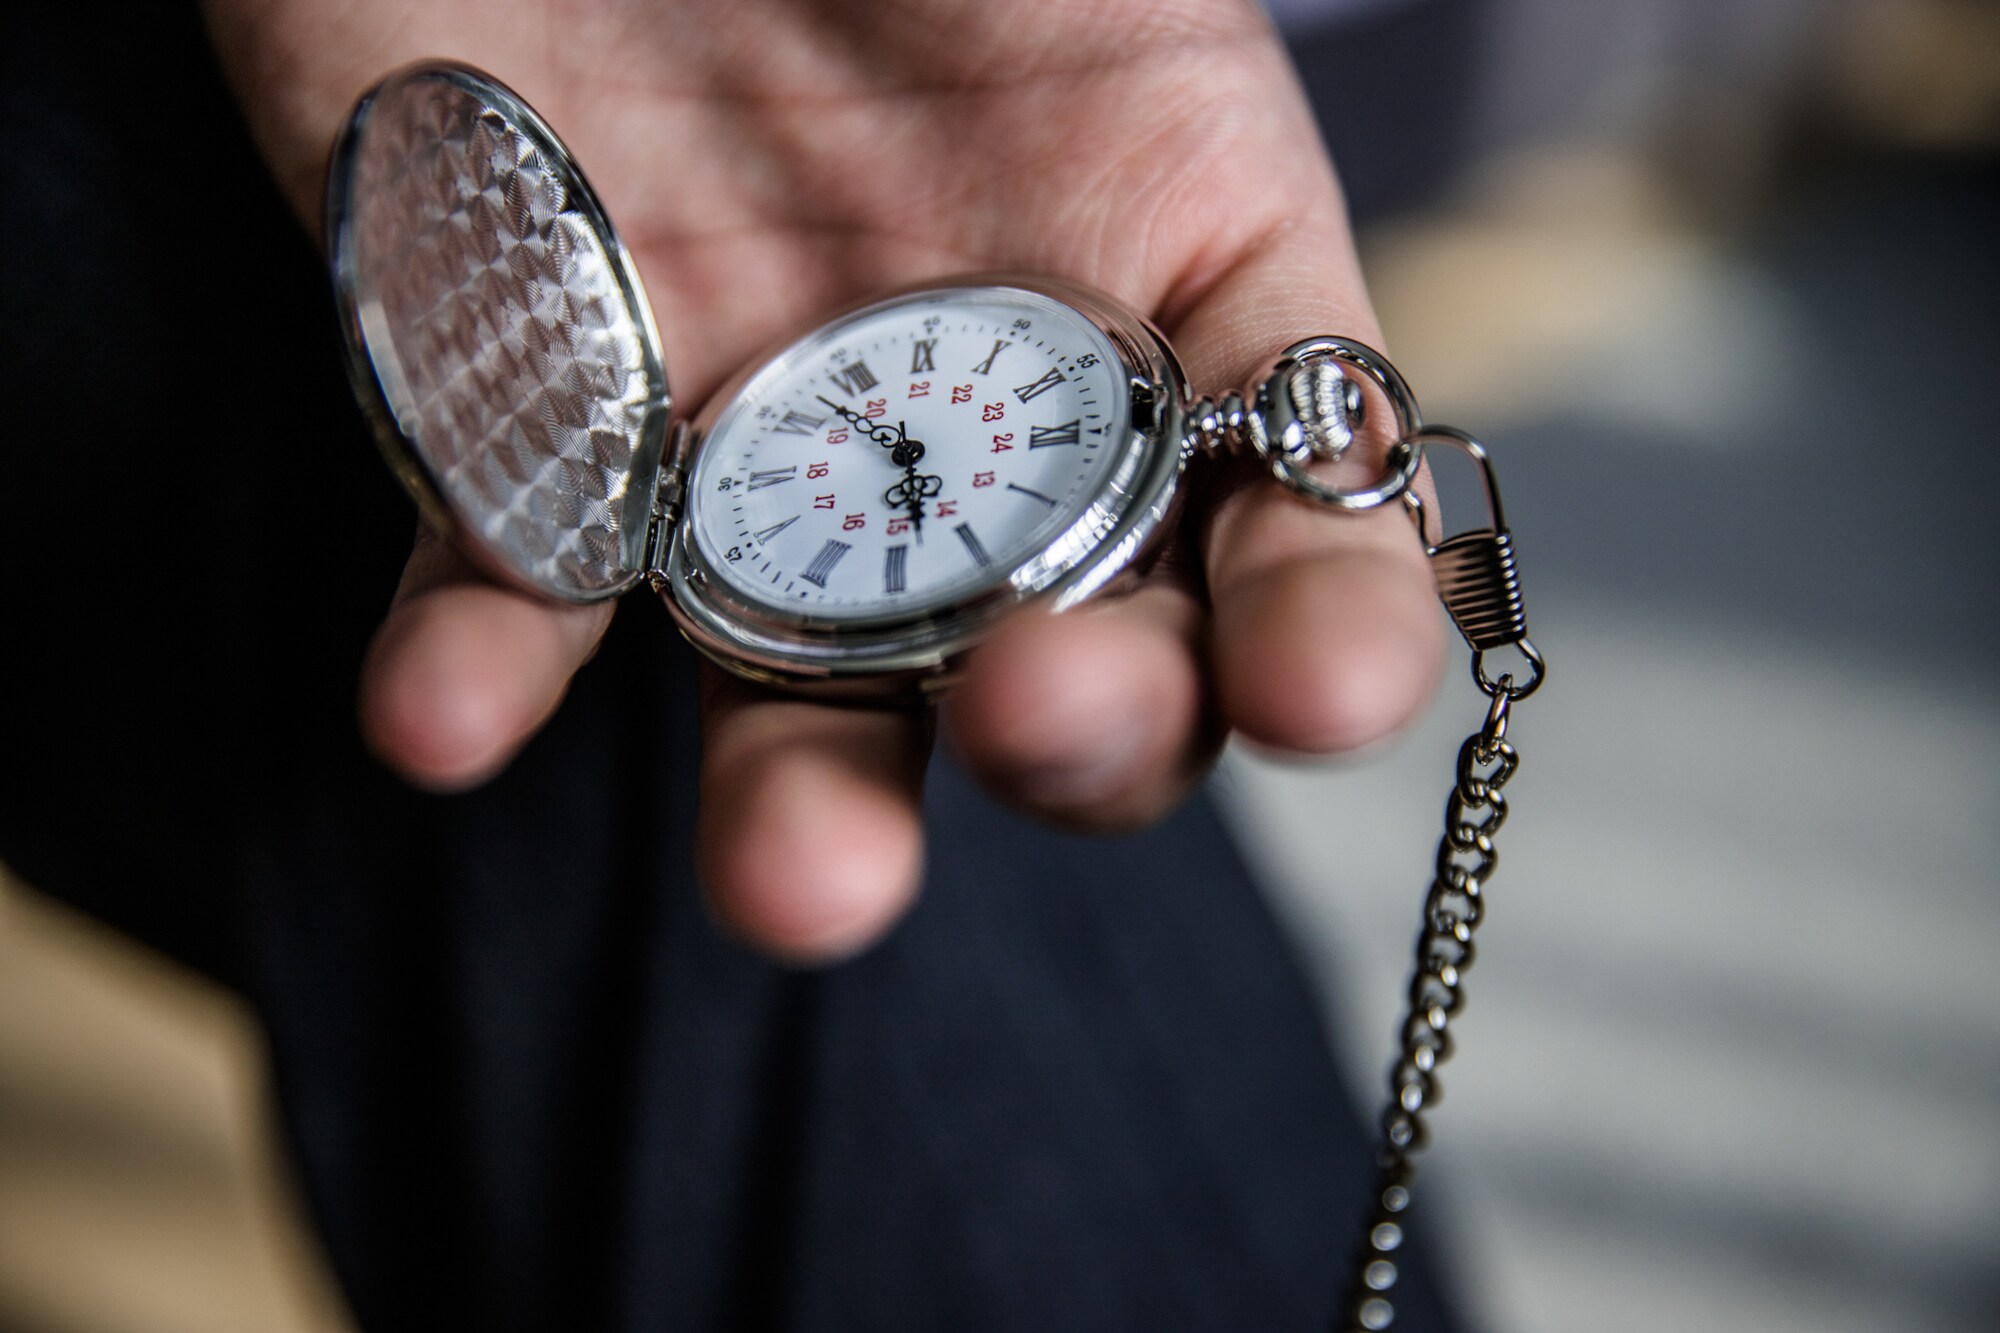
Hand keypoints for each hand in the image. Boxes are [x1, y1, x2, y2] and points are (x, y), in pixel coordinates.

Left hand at [203, 0, 1444, 959]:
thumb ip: (1164, 76)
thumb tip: (1284, 237)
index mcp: (1157, 273)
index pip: (1294, 503)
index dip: (1328, 623)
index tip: (1319, 694)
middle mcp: (976, 413)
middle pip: (1075, 657)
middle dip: (1088, 732)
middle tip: (1036, 711)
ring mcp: (763, 452)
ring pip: (811, 694)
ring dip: (812, 812)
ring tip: (801, 882)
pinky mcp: (546, 439)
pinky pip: (514, 588)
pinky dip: (479, 670)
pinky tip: (447, 718)